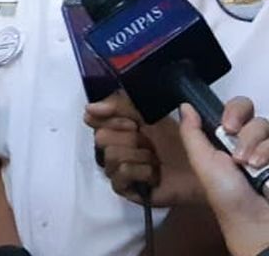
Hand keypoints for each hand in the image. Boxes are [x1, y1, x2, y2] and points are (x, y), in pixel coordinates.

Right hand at [86, 92, 200, 206]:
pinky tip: (154, 174)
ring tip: (155, 160)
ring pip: (110, 155)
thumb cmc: (182, 143)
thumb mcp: (154, 115)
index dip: (110, 117)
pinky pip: (120, 174)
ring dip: (138, 155)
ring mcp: (118, 169)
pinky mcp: (126, 188)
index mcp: (119, 127)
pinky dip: (140, 171)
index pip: (94, 117)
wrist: (203, 170)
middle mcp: (115, 147)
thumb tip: (90, 108)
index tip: (132, 121)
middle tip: (148, 142)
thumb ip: (123, 105)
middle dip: (128, 138)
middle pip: (100, 137)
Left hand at [180, 100, 268, 255]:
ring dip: (256, 144)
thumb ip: (192, 133)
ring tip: (249, 164)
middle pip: (254, 115)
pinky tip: (262, 167)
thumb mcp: (202, 162)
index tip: (227, 125)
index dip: (234, 110)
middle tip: (236, 138)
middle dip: (245, 125)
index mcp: (228, 139)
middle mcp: (251, 141)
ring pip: (267, 127)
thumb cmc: (225, 195)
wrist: (252, 219)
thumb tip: (185, 106)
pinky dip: (268, 152)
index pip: (236, 109)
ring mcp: (267, 151)